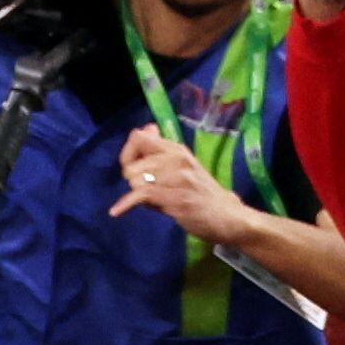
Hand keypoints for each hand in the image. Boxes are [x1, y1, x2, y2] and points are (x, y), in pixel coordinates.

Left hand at [113, 128, 248, 246]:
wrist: (227, 215)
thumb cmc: (202, 193)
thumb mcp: (183, 166)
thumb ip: (161, 152)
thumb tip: (146, 129)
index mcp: (177, 149)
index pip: (139, 137)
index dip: (128, 153)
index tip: (132, 166)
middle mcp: (175, 159)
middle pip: (132, 163)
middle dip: (132, 179)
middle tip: (146, 190)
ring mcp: (176, 178)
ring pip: (135, 180)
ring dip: (137, 193)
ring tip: (154, 201)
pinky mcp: (174, 198)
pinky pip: (141, 195)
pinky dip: (126, 204)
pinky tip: (116, 211)